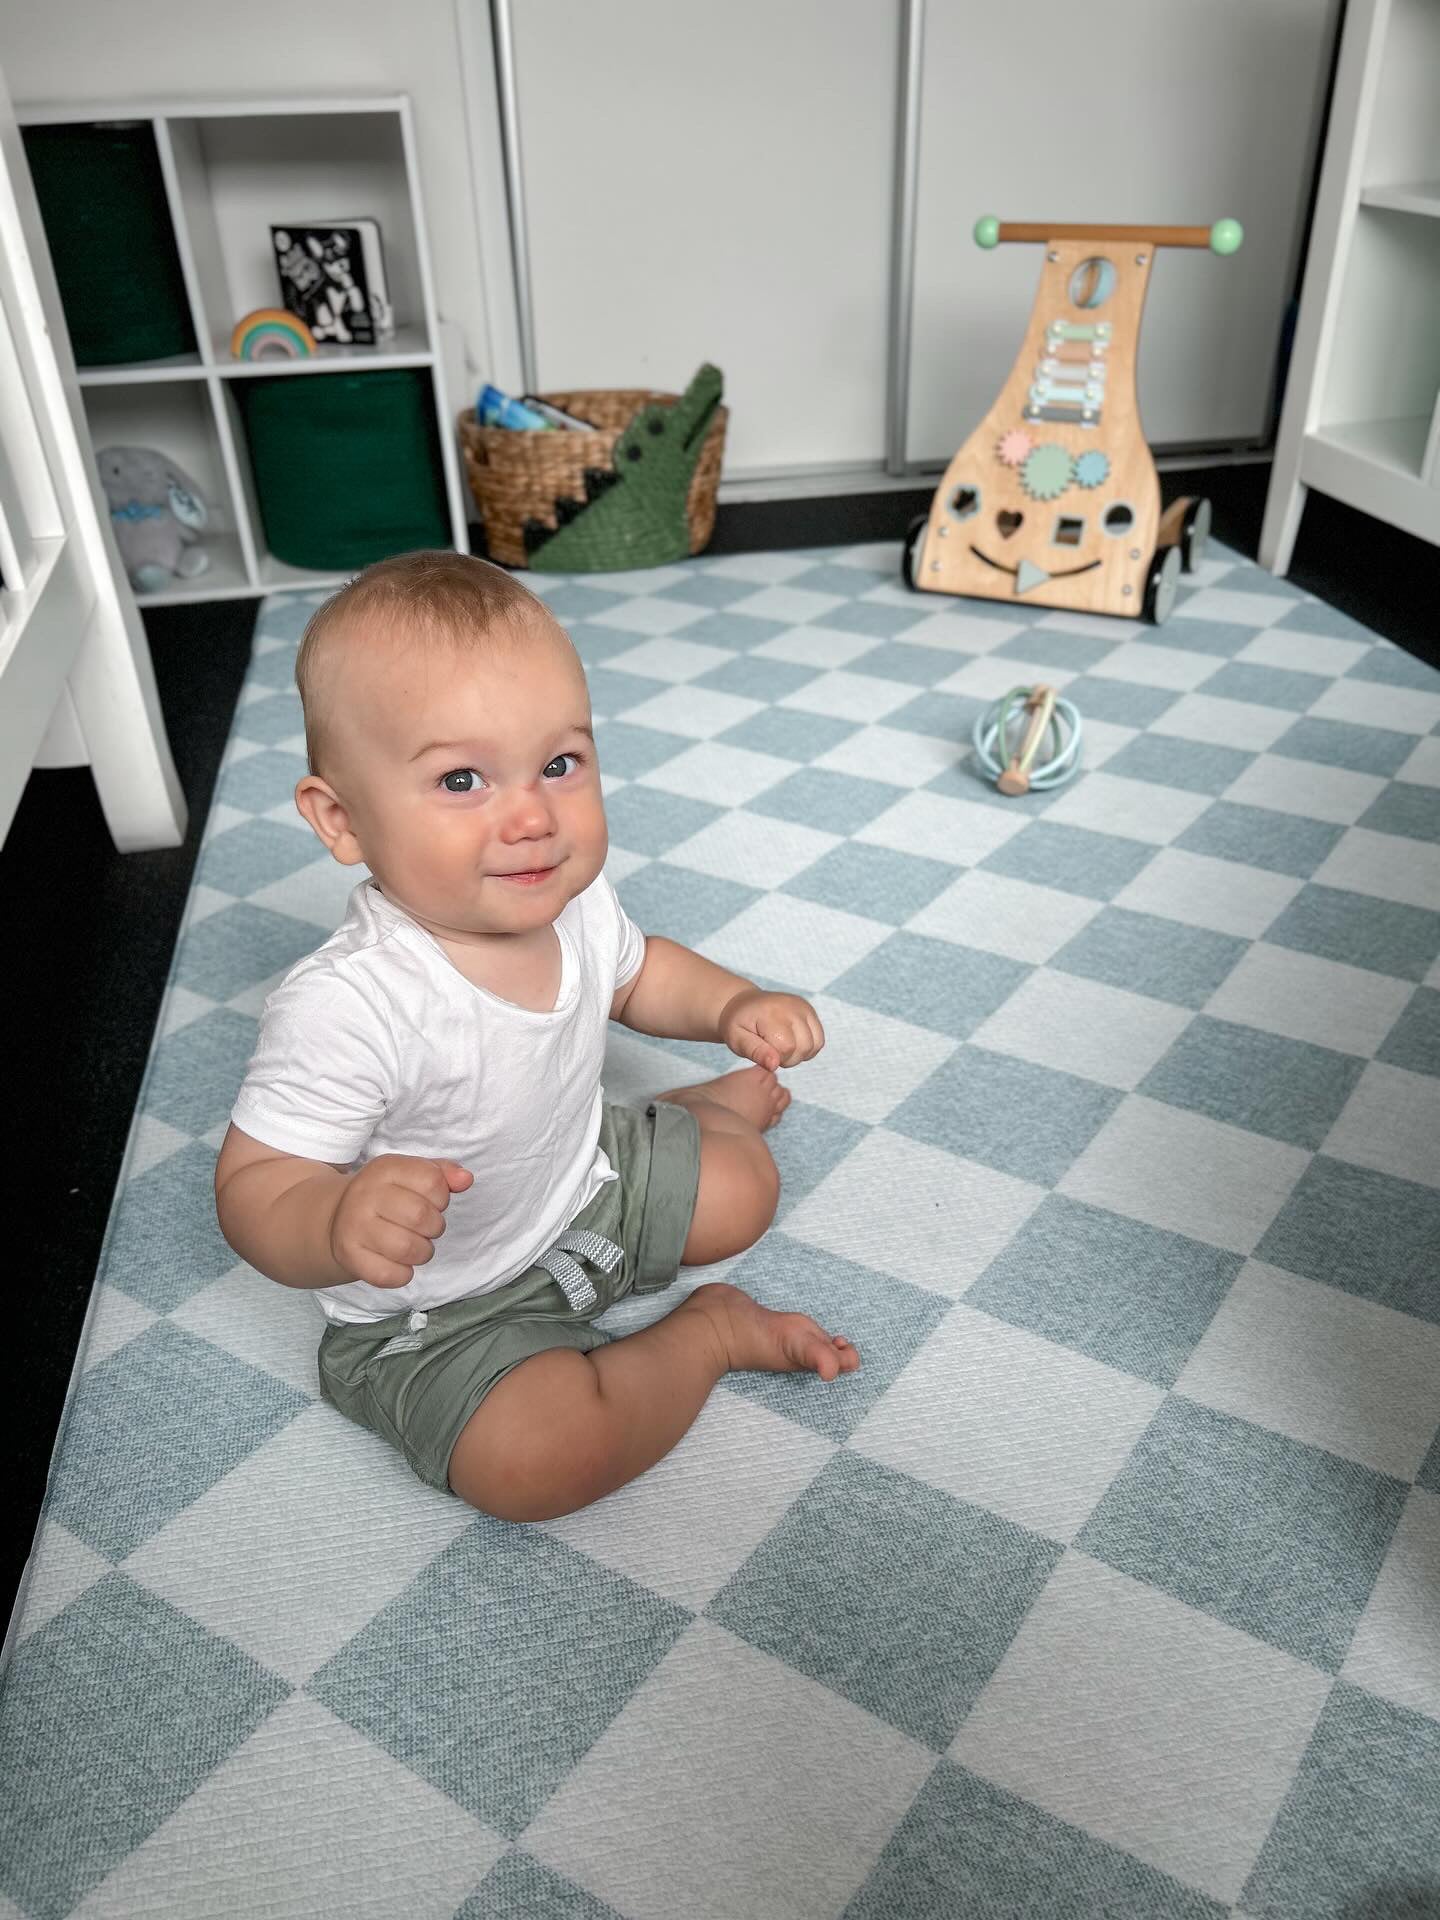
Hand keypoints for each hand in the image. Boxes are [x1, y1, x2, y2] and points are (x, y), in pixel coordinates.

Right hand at [328, 1154, 472, 1288]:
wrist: (335, 1218)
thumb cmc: (386, 1196)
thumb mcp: (410, 1175)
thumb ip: (442, 1173)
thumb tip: (465, 1179)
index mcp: (385, 1168)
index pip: (432, 1181)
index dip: (441, 1197)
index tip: (431, 1202)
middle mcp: (366, 1195)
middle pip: (422, 1216)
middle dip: (435, 1227)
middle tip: (424, 1228)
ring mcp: (354, 1226)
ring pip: (408, 1248)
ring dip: (423, 1252)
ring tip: (414, 1245)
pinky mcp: (349, 1255)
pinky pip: (390, 1275)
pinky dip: (403, 1274)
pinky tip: (398, 1263)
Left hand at [719, 989, 824, 1070]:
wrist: (744, 1004)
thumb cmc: (738, 1024)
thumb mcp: (737, 1039)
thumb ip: (755, 1052)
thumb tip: (774, 1065)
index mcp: (771, 1012)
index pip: (786, 1047)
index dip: (775, 1058)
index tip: (762, 1052)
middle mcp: (792, 1006)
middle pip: (803, 1047)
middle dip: (788, 1058)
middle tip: (771, 1052)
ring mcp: (804, 1007)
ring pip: (814, 1045)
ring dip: (799, 1054)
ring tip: (780, 1048)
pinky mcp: (810, 1011)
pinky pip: (819, 1040)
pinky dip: (807, 1049)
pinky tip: (791, 1045)